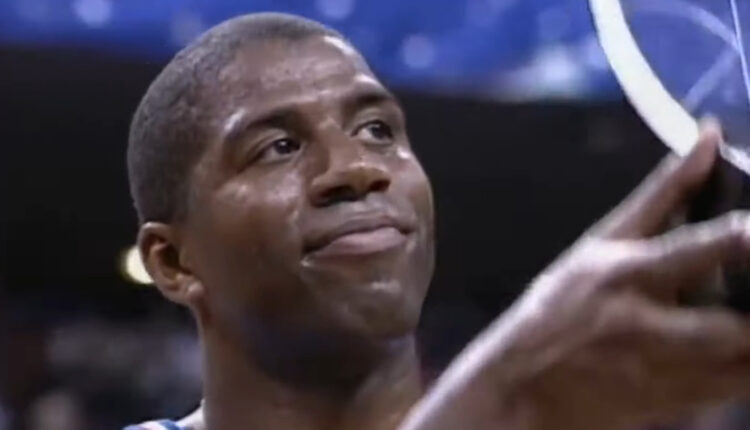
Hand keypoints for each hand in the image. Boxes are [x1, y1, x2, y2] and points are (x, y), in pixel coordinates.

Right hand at [401, 120, 749, 429]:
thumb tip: (706, 136)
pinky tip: (730, 346)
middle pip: (735, 325)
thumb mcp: (599, 245)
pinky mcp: (675, 406)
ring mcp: (663, 373)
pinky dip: (742, 367)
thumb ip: (662, 195)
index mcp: (625, 274)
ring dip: (749, 340)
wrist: (522, 387)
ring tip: (736, 313)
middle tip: (749, 284)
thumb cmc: (558, 307)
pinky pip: (733, 391)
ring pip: (743, 364)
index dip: (739, 238)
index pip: (699, 250)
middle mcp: (646, 326)